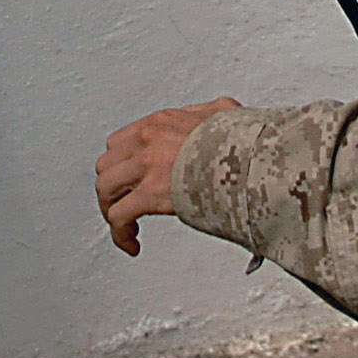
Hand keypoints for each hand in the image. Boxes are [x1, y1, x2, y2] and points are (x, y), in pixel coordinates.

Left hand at [95, 98, 237, 254]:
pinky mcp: (150, 194)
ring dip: (112, 209)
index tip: (131, 181)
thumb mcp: (224, 114)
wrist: (252, 159)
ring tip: (126, 226)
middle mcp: (147, 140)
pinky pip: (118, 216)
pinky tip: (132, 243)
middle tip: (126, 204)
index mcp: (162, 122)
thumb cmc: (242, 142)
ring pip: (105, 189)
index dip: (123, 165)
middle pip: (107, 164)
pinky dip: (120, 233)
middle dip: (114, 188)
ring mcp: (146, 166)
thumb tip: (219, 114)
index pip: (122, 141)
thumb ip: (212, 114)